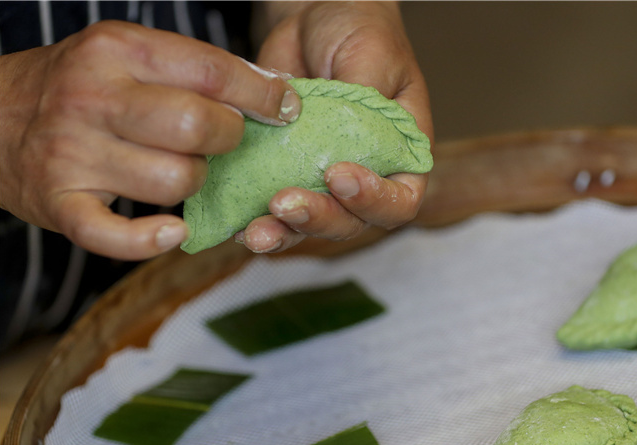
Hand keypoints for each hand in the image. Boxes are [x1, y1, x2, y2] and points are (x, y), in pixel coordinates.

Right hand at [0, 20, 300, 259]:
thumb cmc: (80, 87)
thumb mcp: (129, 56)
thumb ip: (196, 69)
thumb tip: (277, 90)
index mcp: (118, 52)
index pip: (211, 72)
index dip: (261, 96)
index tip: (285, 109)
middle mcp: (93, 98)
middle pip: (198, 128)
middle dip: (228, 140)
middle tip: (219, 142)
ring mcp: (73, 153)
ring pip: (175, 182)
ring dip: (193, 184)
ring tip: (177, 171)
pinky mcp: (60, 204)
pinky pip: (118, 237)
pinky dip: (152, 241)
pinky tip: (172, 231)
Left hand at [239, 1, 432, 252]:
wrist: (315, 18)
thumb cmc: (360, 32)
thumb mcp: (372, 55)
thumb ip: (365, 97)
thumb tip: (349, 133)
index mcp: (400, 156)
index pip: (399, 200)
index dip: (373, 201)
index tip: (339, 176)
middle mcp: (366, 177)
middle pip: (350, 222)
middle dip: (318, 218)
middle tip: (285, 203)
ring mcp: (323, 180)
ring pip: (310, 225)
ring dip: (283, 232)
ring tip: (255, 231)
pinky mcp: (285, 174)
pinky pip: (272, 210)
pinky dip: (254, 219)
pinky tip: (235, 221)